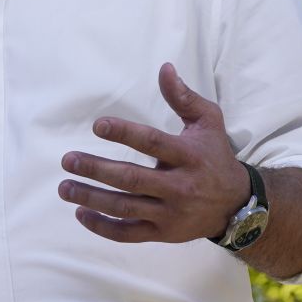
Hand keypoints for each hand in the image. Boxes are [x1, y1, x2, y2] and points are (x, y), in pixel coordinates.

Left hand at [58, 62, 250, 242]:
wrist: (237, 205)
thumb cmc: (215, 156)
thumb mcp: (208, 122)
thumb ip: (184, 97)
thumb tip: (165, 68)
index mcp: (188, 156)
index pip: (152, 143)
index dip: (124, 133)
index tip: (97, 126)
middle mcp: (179, 186)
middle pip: (132, 179)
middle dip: (96, 170)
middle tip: (68, 160)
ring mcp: (170, 213)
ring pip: (125, 208)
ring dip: (91, 198)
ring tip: (64, 187)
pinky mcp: (163, 233)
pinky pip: (128, 233)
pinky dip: (103, 227)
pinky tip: (81, 213)